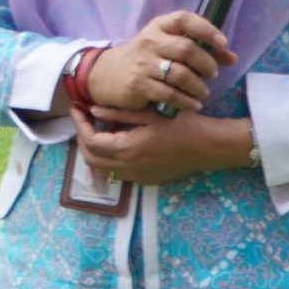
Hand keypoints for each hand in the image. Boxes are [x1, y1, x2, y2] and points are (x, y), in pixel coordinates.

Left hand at [78, 106, 255, 185]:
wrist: (210, 147)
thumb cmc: (183, 125)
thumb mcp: (150, 114)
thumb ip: (119, 113)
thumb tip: (93, 109)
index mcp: (127, 149)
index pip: (90, 140)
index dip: (80, 124)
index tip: (77, 108)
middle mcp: (128, 168)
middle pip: (90, 158)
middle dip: (82, 137)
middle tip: (84, 119)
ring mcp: (137, 177)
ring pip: (102, 168)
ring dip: (94, 149)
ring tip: (97, 128)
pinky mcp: (145, 180)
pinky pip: (117, 172)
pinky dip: (109, 158)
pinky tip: (116, 141)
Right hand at [89, 10, 237, 114]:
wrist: (107, 75)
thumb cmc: (146, 58)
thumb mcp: (166, 46)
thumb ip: (198, 48)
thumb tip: (232, 57)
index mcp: (159, 27)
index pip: (184, 19)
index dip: (207, 30)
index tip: (222, 43)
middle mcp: (149, 41)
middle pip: (187, 49)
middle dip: (207, 64)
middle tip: (212, 74)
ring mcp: (143, 63)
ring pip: (181, 75)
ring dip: (199, 87)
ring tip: (203, 92)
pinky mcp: (139, 84)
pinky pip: (170, 94)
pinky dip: (187, 102)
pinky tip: (193, 104)